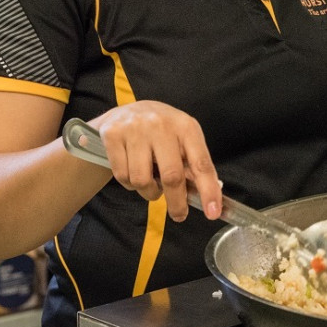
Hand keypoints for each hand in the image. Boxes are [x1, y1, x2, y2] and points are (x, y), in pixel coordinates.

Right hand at [94, 101, 222, 221]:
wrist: (125, 112)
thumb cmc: (161, 131)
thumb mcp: (182, 139)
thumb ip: (193, 164)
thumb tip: (207, 196)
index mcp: (185, 126)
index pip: (201, 163)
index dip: (208, 189)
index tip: (213, 212)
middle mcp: (161, 125)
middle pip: (172, 176)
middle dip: (177, 203)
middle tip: (179, 215)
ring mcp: (135, 129)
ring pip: (142, 181)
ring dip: (149, 192)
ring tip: (150, 181)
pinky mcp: (113, 135)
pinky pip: (122, 176)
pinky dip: (130, 184)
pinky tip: (133, 170)